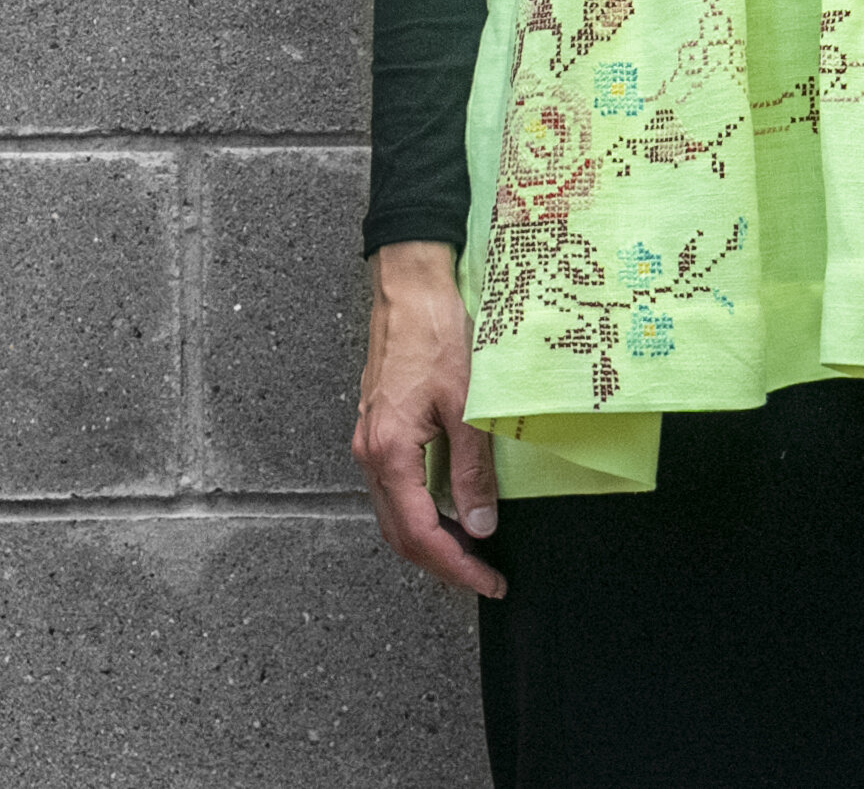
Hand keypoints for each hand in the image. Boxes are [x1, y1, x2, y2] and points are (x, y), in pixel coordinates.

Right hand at [352, 240, 505, 597]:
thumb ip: (471, 469)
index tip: (487, 582)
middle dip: (441, 564)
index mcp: (389, 453)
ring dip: (428, 541)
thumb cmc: (437, 334)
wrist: (409, 289)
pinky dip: (418, 511)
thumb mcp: (466, 404)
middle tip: (483, 577)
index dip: (455, 566)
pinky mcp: (377, 428)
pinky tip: (446, 510)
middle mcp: (370, 454)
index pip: (419, 534)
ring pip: (393, 514)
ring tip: (470, 553)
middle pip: (400, 534)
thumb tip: (480, 524)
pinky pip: (393, 488)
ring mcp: (369, 441)